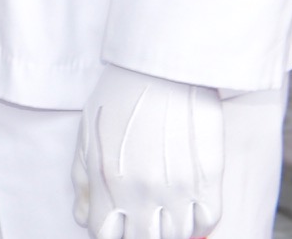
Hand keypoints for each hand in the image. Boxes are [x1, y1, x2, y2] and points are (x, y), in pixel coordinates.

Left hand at [74, 64, 223, 238]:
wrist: (161, 69)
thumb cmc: (118, 98)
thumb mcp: (87, 136)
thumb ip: (83, 182)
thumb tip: (83, 218)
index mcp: (105, 183)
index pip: (105, 236)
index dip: (110, 233)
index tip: (118, 223)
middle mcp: (140, 192)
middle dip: (140, 234)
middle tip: (144, 218)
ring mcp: (176, 188)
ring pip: (176, 236)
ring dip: (170, 229)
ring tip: (164, 210)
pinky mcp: (208, 179)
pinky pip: (207, 220)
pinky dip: (198, 220)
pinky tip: (188, 205)